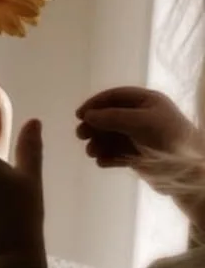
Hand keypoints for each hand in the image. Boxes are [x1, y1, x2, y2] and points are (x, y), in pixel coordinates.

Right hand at [75, 86, 201, 177]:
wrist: (187, 169)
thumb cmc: (167, 137)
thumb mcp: (140, 121)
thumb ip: (112, 117)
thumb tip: (88, 116)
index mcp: (147, 102)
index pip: (116, 97)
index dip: (96, 104)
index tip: (80, 115)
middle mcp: (143, 117)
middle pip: (111, 117)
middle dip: (95, 126)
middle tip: (81, 135)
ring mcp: (141, 137)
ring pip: (113, 137)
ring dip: (100, 143)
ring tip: (91, 153)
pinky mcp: (140, 156)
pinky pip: (118, 154)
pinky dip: (108, 157)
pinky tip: (101, 162)